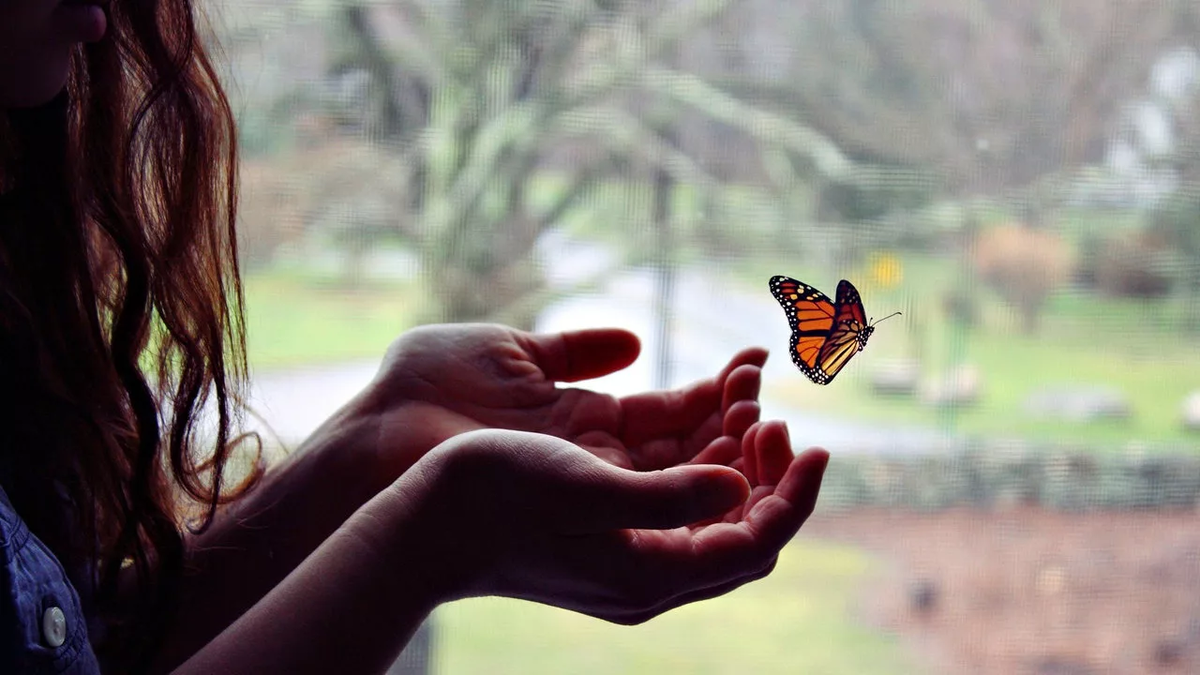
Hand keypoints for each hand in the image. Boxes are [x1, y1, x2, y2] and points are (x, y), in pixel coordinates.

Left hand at [353, 323, 765, 475]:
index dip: (721, 390)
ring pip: (688, 481)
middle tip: (766, 388)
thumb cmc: (426, 390)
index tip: (758, 358)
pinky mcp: (585, 513)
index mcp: (585, 419)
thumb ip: (576, 349)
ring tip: (763, 415)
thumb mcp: (511, 351)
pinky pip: (663, 509)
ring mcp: (594, 491)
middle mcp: (598, 462)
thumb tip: (633, 343)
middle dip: (739, 421)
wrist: (373, 441)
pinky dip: (705, 487)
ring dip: (732, 452)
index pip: (676, 412)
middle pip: (693, 449)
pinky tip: (737, 456)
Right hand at [390, 426, 828, 624]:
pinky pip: (676, 501)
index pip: (756, 543)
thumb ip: (668, 496)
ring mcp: (627, 559)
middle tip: (767, 410)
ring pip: (710, 511)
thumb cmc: (494, 498)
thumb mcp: (584, 490)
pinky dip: (697, 459)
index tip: (816, 442)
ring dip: (732, 455)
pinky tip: (697, 416)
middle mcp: (649, 577)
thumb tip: (739, 484)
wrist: (421, 523)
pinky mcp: (606, 535)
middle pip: (740, 528)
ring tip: (738, 395)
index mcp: (652, 575)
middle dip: (766, 467)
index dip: (794, 494)